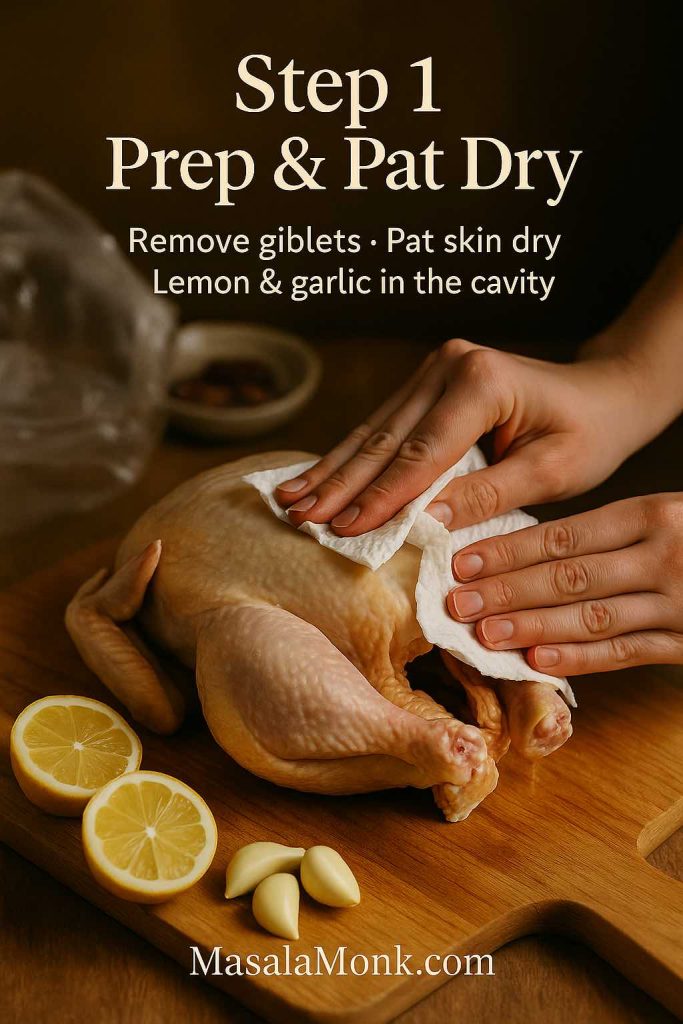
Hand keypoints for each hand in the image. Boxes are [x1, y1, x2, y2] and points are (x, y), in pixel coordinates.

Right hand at [276, 338, 646, 535]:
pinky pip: (384, 427)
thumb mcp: (551, 471)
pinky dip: (351, 458)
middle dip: (339, 483)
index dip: (381, 496)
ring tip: (289, 500)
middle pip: (385, 438)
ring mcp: (434, 370)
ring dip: (333, 470)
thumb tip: (427, 522)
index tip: (344, 528)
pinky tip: (318, 477)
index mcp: (481, 382)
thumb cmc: (590, 433)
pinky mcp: (428, 383)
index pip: (422, 452)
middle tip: (296, 516)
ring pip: (374, 431)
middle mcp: (449, 366)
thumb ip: (489, 493)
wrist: (606, 395)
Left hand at [448, 494, 682, 674]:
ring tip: (483, 634)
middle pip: (568, 576)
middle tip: (455, 601)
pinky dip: (581, 659)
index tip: (462, 560)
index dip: (508, 550)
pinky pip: (628, 652)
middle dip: (506, 590)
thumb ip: (612, 533)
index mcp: (652, 514)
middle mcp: (662, 555)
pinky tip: (538, 661)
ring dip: (532, 627)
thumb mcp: (667, 516)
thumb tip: (531, 553)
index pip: (564, 535)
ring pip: (591, 616)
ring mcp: (678, 602)